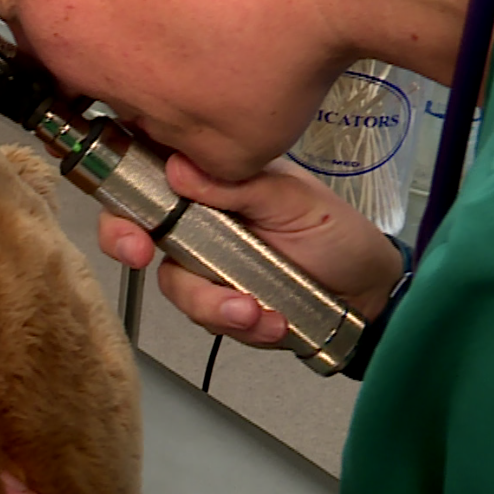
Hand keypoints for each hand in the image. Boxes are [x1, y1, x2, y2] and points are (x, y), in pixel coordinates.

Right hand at [97, 154, 402, 345]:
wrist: (372, 294)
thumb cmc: (337, 233)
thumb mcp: (293, 199)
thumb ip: (237, 186)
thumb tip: (180, 168)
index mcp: (210, 181)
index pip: (145, 176)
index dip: (120, 195)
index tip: (129, 227)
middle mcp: (198, 221)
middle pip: (135, 230)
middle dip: (129, 247)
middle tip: (146, 260)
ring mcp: (208, 265)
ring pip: (173, 284)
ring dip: (210, 303)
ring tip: (257, 312)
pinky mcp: (223, 306)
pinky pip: (209, 319)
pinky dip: (239, 326)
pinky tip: (274, 323)